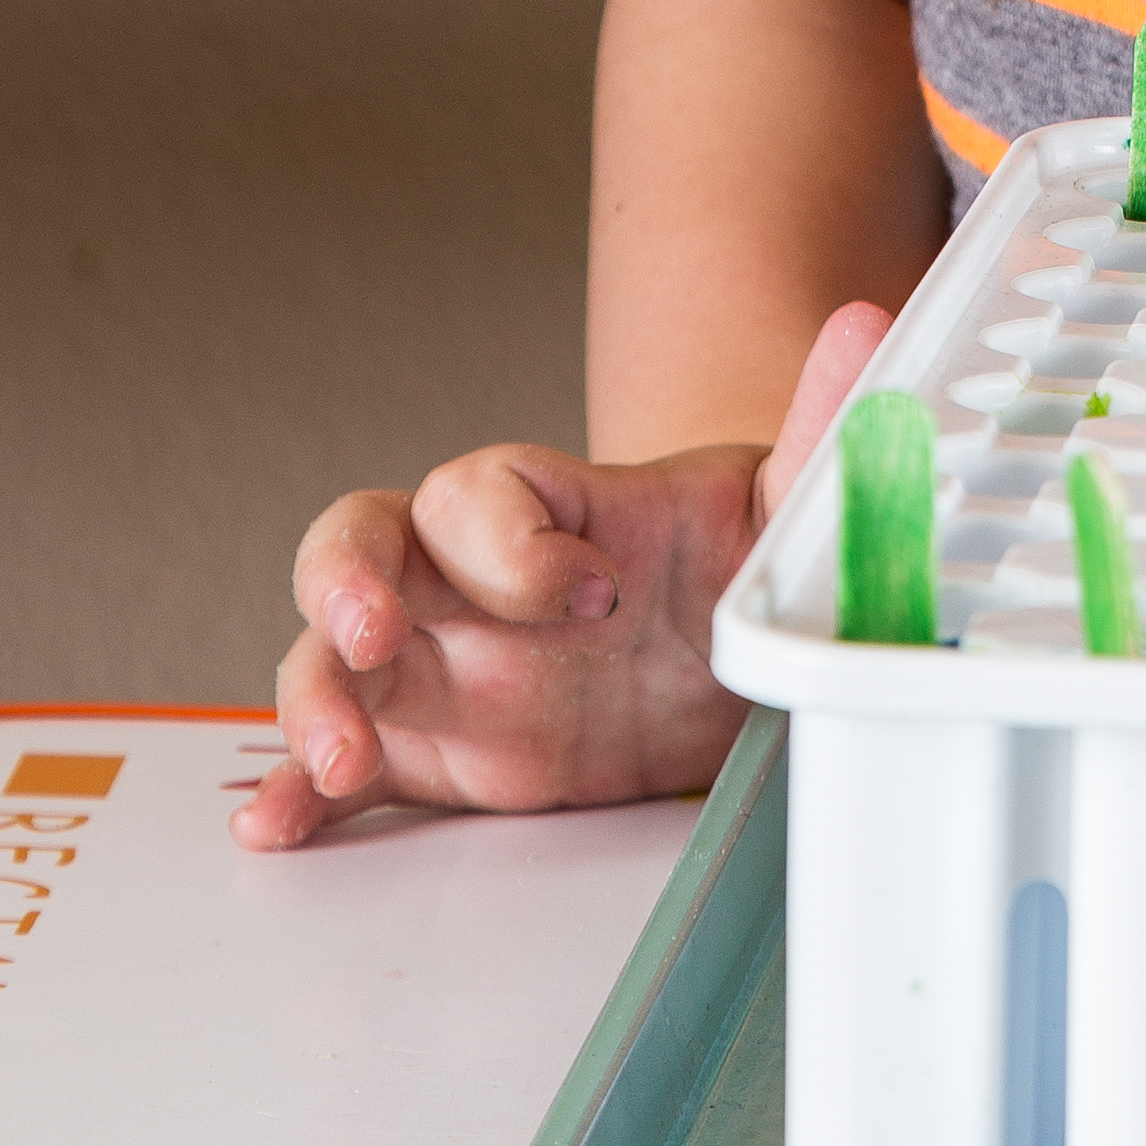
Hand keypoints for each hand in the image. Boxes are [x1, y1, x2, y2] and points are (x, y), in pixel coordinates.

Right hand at [228, 302, 887, 851]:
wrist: (737, 657)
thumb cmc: (739, 560)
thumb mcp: (790, 505)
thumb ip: (819, 423)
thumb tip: (866, 323)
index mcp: (550, 508)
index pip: (486, 490)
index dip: (514, 540)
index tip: (590, 592)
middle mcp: (471, 575)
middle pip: (362, 540)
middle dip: (345, 581)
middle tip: (374, 633)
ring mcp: (440, 660)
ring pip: (333, 652)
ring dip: (317, 695)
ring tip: (339, 759)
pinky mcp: (433, 745)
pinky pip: (349, 759)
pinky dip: (301, 789)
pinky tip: (278, 823)